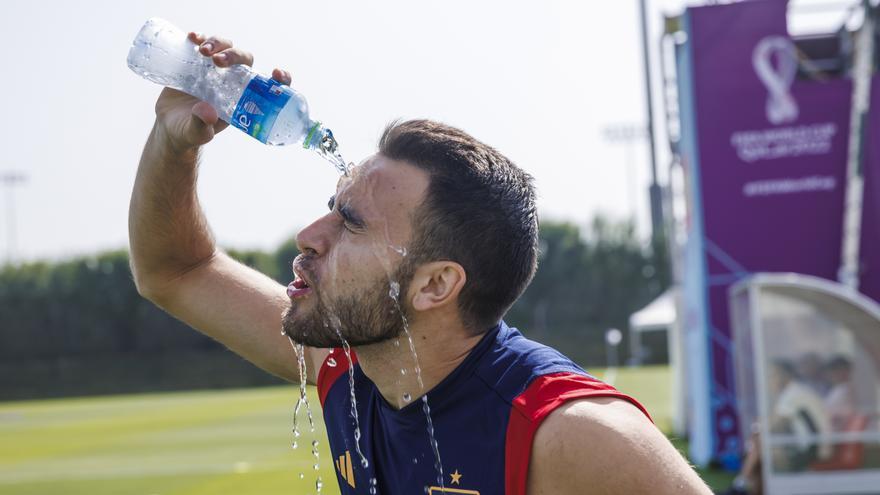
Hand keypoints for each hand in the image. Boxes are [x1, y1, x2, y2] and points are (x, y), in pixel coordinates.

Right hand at [153, 32, 293, 152]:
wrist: (169, 126)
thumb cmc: (189, 132)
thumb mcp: (196, 133)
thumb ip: (202, 126)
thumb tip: (209, 113)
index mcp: (242, 99)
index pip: (268, 86)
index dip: (280, 79)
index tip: (277, 73)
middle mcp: (233, 81)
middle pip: (244, 59)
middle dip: (235, 55)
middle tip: (217, 61)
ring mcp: (215, 70)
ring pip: (226, 46)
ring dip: (218, 43)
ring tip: (202, 51)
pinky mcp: (197, 62)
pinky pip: (203, 43)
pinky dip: (200, 37)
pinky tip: (192, 37)